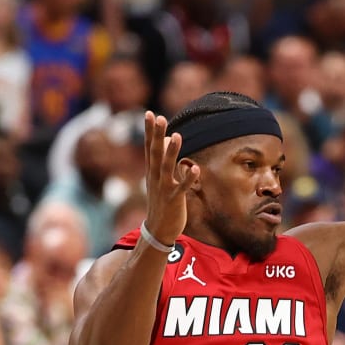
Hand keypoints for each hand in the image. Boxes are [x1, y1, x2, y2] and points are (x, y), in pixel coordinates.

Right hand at [142, 110, 197, 244]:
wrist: (158, 230)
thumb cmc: (161, 202)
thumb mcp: (159, 179)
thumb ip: (164, 159)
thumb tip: (170, 138)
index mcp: (151, 171)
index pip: (149, 147)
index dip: (149, 131)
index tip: (149, 114)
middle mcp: (155, 177)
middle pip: (155, 153)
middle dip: (156, 135)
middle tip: (159, 117)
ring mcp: (164, 189)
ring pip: (167, 167)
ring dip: (172, 152)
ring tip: (177, 135)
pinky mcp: (174, 200)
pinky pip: (182, 188)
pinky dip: (188, 178)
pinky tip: (195, 168)